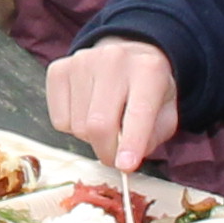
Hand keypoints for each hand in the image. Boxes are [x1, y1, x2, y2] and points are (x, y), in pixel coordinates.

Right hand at [43, 37, 179, 174]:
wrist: (126, 55)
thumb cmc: (147, 90)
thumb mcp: (165, 113)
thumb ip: (151, 138)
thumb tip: (124, 159)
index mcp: (149, 68)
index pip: (138, 113)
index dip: (131, 143)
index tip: (125, 166)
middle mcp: (113, 59)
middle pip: (99, 124)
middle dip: (107, 152)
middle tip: (115, 158)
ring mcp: (81, 62)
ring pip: (78, 126)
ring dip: (91, 138)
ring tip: (105, 123)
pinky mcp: (58, 70)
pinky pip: (59, 120)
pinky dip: (72, 127)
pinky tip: (86, 111)